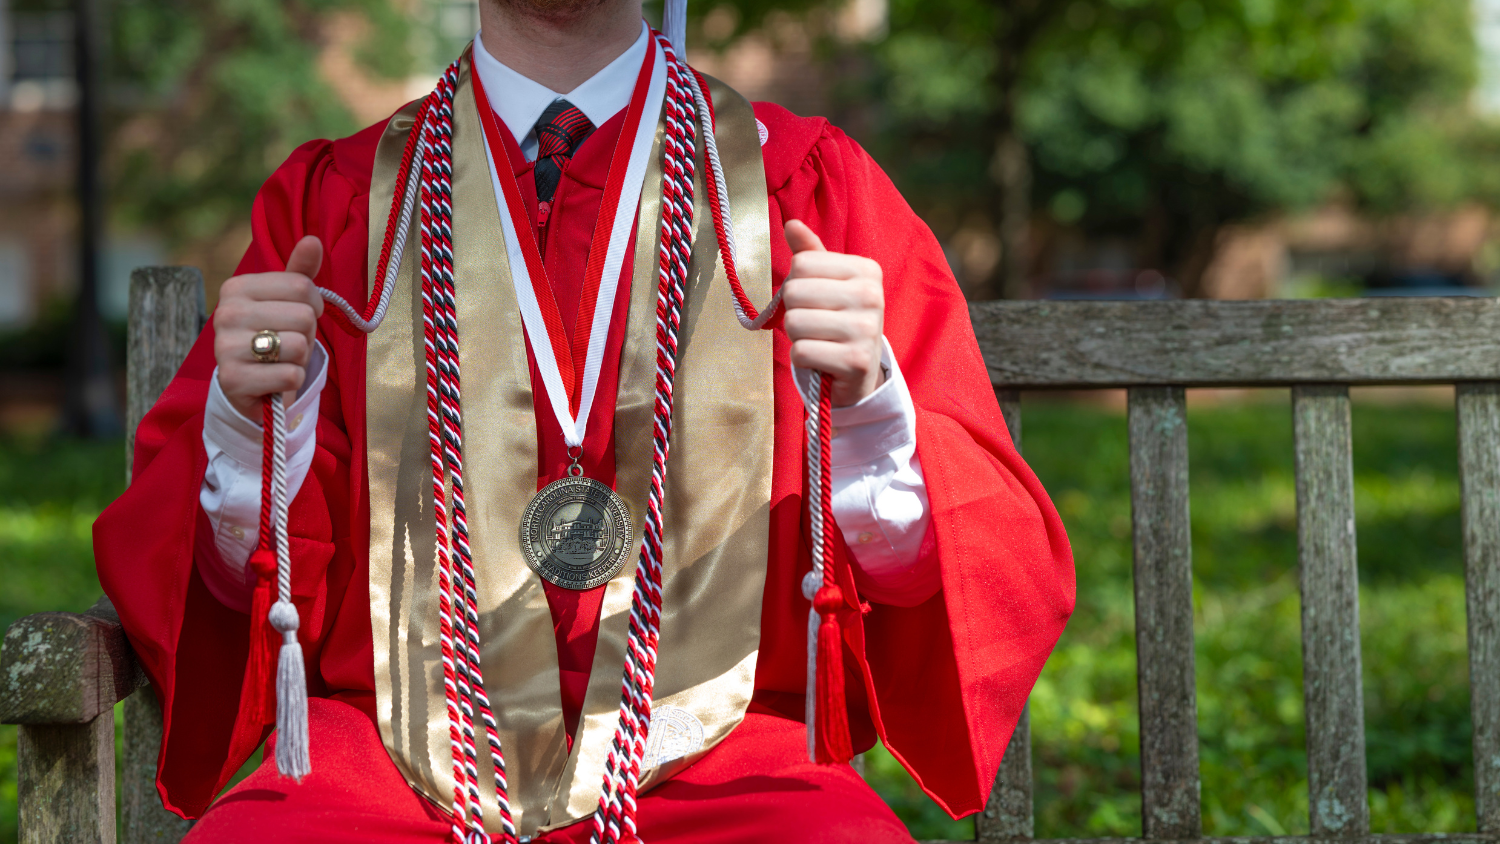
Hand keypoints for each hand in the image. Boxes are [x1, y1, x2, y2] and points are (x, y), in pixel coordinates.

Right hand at [213, 236, 325, 418]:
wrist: (249, 384)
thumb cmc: (272, 334)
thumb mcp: (286, 300)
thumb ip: (299, 271)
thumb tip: (313, 240)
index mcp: (237, 287)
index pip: (301, 285)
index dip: (314, 305)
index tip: (299, 315)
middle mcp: (226, 313)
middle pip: (305, 316)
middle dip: (307, 334)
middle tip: (288, 342)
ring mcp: (226, 348)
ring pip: (299, 346)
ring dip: (300, 358)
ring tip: (281, 359)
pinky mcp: (234, 380)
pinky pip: (291, 375)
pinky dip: (292, 380)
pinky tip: (275, 378)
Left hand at [781, 219, 884, 406]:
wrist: (860, 372)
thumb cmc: (839, 321)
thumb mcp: (828, 284)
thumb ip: (810, 254)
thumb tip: (790, 224)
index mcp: (867, 270)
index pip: (801, 264)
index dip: (796, 284)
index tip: (815, 300)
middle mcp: (872, 296)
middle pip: (794, 292)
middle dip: (794, 312)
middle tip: (815, 324)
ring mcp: (866, 330)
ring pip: (794, 323)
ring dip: (797, 337)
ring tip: (819, 341)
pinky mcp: (855, 361)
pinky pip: (801, 351)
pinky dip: (802, 358)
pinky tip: (821, 359)